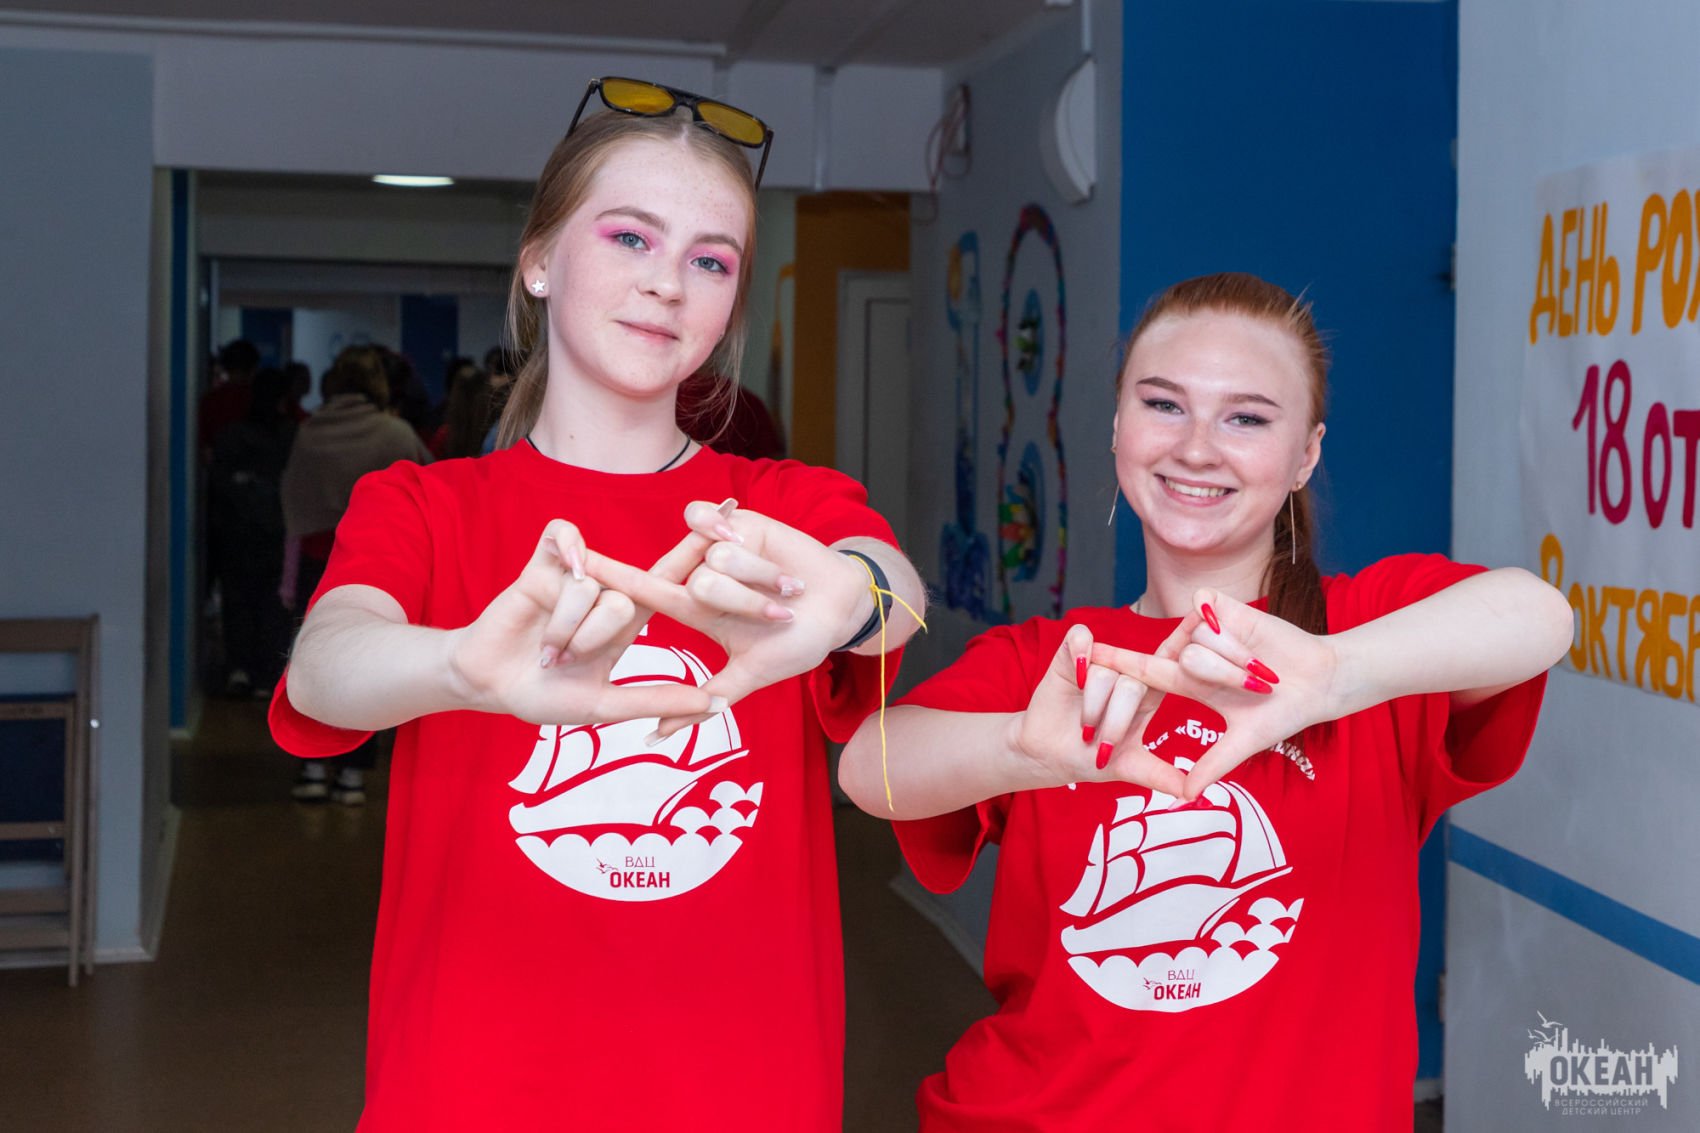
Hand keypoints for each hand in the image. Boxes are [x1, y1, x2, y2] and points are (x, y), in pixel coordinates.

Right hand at [446, 520, 715, 725]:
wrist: (488, 684)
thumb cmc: (545, 697)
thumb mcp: (603, 705)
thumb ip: (656, 700)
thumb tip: (714, 704)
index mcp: (628, 620)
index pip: (671, 580)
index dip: (698, 552)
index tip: (733, 516)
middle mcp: (606, 591)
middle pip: (625, 598)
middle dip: (589, 641)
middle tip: (562, 663)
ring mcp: (574, 575)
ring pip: (591, 585)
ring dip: (563, 629)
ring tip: (544, 649)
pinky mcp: (542, 562)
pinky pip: (564, 541)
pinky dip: (561, 555)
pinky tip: (557, 570)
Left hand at [585, 499, 879, 733]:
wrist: (842, 605)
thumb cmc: (799, 643)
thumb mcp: (752, 674)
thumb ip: (706, 699)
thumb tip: (654, 734)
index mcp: (696, 608)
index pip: (645, 591)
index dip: (610, 580)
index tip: (572, 572)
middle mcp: (701, 574)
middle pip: (697, 583)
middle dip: (746, 603)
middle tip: (779, 614)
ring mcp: (718, 546)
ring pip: (715, 557)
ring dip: (760, 578)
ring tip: (785, 587)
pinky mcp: (737, 520)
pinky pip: (714, 522)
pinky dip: (738, 536)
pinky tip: (759, 547)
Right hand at [1003, 624, 1191, 797]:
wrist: (1047, 756)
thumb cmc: (1090, 758)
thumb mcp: (1129, 768)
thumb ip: (1162, 776)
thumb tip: (1196, 795)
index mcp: (1147, 695)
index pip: (1172, 666)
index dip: (1187, 644)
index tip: (1208, 619)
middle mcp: (1126, 674)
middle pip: (1133, 685)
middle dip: (1114, 724)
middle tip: (1102, 748)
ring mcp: (1099, 662)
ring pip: (1105, 676)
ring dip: (1090, 712)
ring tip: (1083, 730)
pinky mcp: (1070, 654)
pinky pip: (1081, 644)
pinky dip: (1079, 658)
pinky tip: (1076, 675)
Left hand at [1091, 589, 1339, 799]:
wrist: (1320, 682)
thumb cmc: (1283, 713)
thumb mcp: (1244, 742)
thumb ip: (1213, 765)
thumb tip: (1185, 796)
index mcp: (1190, 681)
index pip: (1145, 672)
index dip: (1116, 667)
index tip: (1084, 663)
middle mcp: (1193, 651)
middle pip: (1174, 659)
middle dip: (1215, 674)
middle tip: (1259, 688)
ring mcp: (1208, 628)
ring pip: (1195, 644)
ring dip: (1235, 666)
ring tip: (1263, 676)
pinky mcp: (1225, 607)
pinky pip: (1208, 617)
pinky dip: (1234, 638)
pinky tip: (1256, 649)